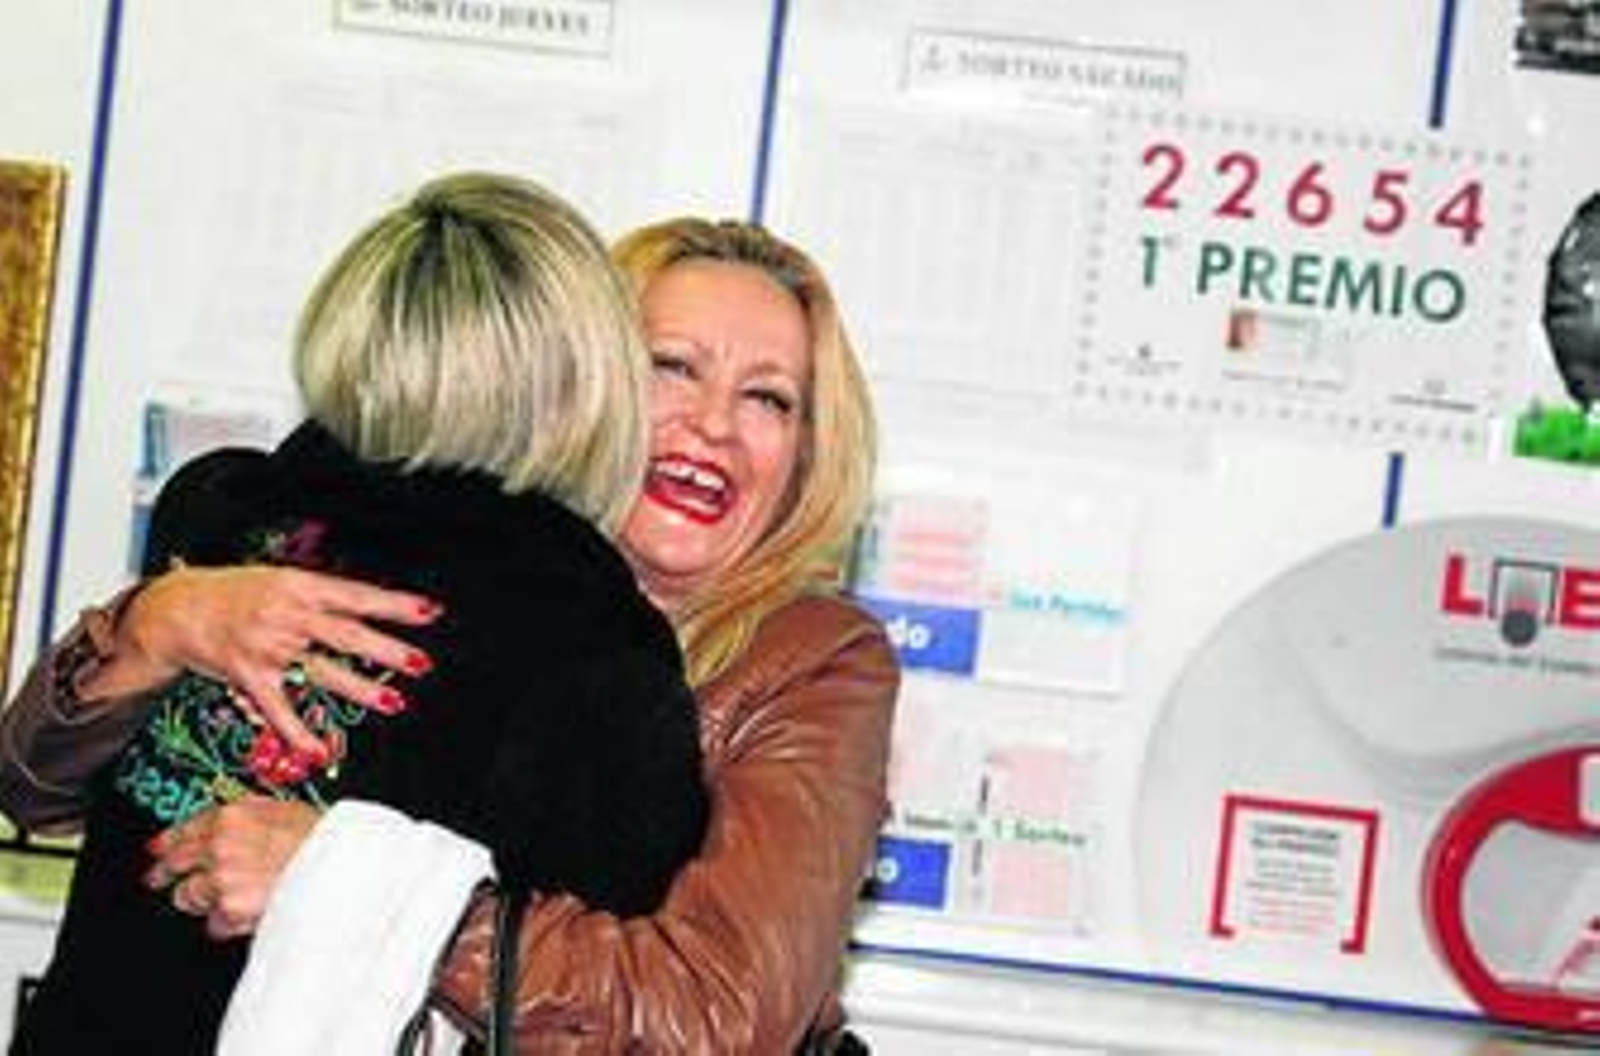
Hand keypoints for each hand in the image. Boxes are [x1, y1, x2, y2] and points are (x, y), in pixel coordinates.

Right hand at [88, 565, 439, 757]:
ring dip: (358, 689)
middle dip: (385, 650)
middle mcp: (286, 615)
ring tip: (392, 702)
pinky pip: (278, 708)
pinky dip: (298, 732)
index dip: (393, 604)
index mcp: (300, 586)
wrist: (178, 608)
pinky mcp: (248, 675)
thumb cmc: (235, 593)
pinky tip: (319, 751)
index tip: (428, 612)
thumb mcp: (282, 580)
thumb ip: (323, 595)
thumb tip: (370, 605)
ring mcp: (267, 646)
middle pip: (345, 634)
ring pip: (320, 670)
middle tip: (419, 663)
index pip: (356, 595)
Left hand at [144, 796, 319, 939]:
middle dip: (164, 872)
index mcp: (233, 816)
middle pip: (174, 862)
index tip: (159, 849)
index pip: (184, 828)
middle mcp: (220, 845)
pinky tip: (243, 916)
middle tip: (158, 879)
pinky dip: (225, 923)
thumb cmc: (324, 842)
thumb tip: (228, 822)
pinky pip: (213, 923)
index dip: (168, 841)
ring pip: (187, 896)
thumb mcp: (286, 810)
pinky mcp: (229, 909)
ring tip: (222, 900)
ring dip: (199, 900)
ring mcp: (222, 878)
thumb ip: (250, 816)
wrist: (343, 871)